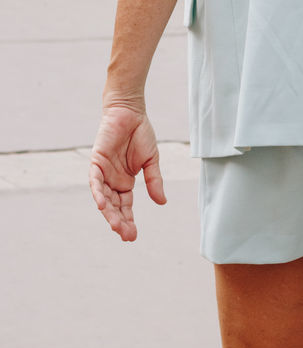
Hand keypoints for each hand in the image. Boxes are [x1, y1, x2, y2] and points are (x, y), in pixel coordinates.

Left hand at [89, 106, 165, 241]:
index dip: (128, 220)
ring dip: (109, 212)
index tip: (133, 236)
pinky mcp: (97, 162)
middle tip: (126, 235)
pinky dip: (98, 193)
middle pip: (114, 206)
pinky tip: (102, 205)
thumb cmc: (140, 133)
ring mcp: (104, 172)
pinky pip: (95, 181)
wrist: (131, 111)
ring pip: (104, 197)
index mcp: (125, 182)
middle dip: (119, 221)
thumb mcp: (151, 160)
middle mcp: (112, 180)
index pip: (125, 206)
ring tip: (116, 226)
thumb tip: (162, 202)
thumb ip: (154, 180)